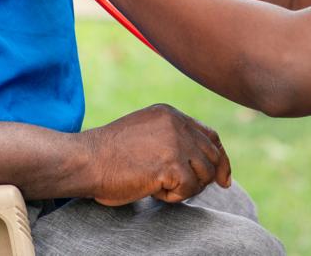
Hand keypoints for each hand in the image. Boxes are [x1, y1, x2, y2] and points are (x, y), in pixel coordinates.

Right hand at [79, 104, 231, 205]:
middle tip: (185, 190)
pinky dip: (173, 197)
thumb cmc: (109, 155)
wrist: (86, 160)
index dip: (220, 157)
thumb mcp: (144, 135)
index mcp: (170, 114)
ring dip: (185, 188)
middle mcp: (176, 123)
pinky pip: (189, 189)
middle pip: (212, 156)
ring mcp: (175, 142)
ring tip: (157, 185)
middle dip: (206, 178)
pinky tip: (152, 189)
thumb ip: (170, 139)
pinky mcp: (171, 163)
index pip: (209, 135)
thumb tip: (201, 163)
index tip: (224, 178)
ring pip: (203, 175)